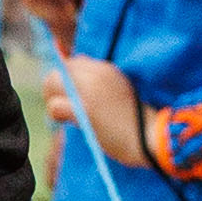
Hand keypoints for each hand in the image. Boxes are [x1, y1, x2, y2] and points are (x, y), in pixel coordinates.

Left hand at [53, 50, 148, 168]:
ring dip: (55, 102)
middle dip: (55, 90)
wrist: (150, 137)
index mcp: (106, 68)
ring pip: (51, 84)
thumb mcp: (117, 90)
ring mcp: (91, 89)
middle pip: (57, 72)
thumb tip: (65, 78)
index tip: (73, 97)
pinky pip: (54, 106)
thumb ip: (94, 83)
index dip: (67, 81)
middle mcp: (97, 73)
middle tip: (66, 107)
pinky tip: (70, 123)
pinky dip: (58, 115)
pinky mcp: (86, 108)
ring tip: (70, 116)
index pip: (72, 63)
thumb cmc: (134, 120)